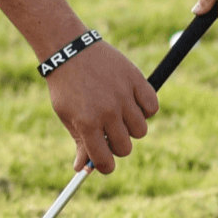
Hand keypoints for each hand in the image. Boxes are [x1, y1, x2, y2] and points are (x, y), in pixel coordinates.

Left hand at [44, 41, 158, 173]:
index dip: (105, 166)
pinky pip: (152, 107)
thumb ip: (79, 141)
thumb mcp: (66, 114)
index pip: (104, 161)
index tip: (104, 162)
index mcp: (87, 123)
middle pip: (125, 148)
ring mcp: (123, 95)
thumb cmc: (65, 85)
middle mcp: (107, 112)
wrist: (68, 49)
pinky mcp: (135, 79)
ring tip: (118, 114)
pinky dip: (145, 109)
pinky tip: (132, 103)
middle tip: (108, 132)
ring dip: (131, 127)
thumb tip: (82, 168)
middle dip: (116, 145)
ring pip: (140, 130)